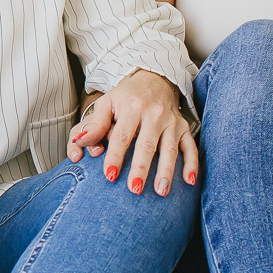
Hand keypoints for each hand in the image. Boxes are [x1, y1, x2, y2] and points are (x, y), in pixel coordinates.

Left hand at [67, 69, 197, 195]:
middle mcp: (154, 114)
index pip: (122, 135)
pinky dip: (192, 164)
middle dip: (141, 168)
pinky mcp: (184, 128)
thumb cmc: (126, 97)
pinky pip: (190, 147)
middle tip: (134, 190)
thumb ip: (95, 124)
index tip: (109, 175)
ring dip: (167, 171)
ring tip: (161, 192)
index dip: (116, 156)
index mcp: (133, 107)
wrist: (154, 80)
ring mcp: (171, 122)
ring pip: (170, 149)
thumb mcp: (107, 103)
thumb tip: (80, 142)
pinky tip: (189, 182)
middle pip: (147, 145)